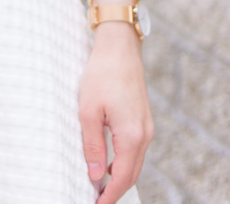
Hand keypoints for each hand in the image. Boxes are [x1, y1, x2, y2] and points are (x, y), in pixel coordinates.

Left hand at [79, 23, 153, 201]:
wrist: (119, 47)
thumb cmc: (101, 74)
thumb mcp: (88, 110)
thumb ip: (93, 145)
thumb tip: (96, 175)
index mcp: (132, 135)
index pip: (122, 177)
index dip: (109, 195)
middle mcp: (145, 134)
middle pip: (131, 174)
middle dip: (115, 190)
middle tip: (96, 199)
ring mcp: (146, 127)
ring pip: (134, 162)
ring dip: (119, 176)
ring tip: (99, 185)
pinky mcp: (143, 119)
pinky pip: (135, 149)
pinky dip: (123, 161)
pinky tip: (109, 162)